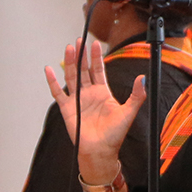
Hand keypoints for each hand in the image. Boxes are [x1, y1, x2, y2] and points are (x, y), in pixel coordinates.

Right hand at [44, 40, 146, 181]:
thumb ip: (136, 95)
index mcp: (103, 92)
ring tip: (69, 49)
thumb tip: (143, 78)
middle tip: (79, 40)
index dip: (97, 57)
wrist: (100, 151)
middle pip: (83, 70)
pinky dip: (53, 82)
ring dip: (69, 63)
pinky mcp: (67, 109)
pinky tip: (49, 70)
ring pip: (71, 77)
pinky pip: (58, 93)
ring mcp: (77, 100)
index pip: (99, 70)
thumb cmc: (115, 134)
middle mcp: (89, 93)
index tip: (95, 44)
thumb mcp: (129, 112)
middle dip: (81, 55)